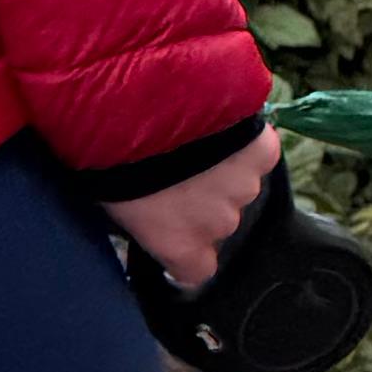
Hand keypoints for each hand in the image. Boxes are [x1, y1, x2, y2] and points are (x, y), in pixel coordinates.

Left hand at [118, 126, 278, 291]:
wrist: (143, 102)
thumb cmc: (110, 156)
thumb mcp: (109, 199)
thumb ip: (135, 218)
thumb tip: (137, 215)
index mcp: (180, 243)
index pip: (197, 269)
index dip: (187, 248)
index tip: (175, 232)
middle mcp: (218, 224)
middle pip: (217, 221)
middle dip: (200, 200)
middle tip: (173, 169)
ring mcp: (245, 187)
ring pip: (237, 185)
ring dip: (220, 169)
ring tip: (194, 140)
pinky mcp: (262, 153)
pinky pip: (256, 152)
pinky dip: (243, 142)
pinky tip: (219, 123)